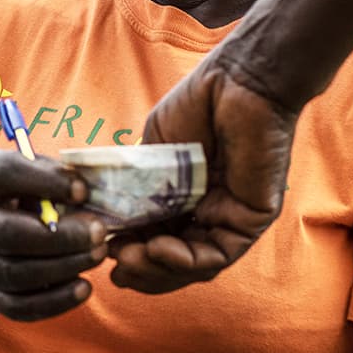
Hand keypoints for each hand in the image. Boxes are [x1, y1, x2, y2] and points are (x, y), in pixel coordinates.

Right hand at [0, 149, 108, 320]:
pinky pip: (18, 307)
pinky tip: (84, 288)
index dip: (45, 181)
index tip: (83, 191)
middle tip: (98, 232)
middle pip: (6, 234)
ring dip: (63, 267)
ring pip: (14, 274)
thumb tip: (94, 193)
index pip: (3, 174)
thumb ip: (58, 176)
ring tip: (97, 254)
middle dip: (59, 237)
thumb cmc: (21, 193)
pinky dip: (55, 301)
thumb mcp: (33, 172)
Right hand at [109, 59, 297, 292]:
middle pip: (174, 262)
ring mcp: (230, 219)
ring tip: (130, 259)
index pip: (156, 240)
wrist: (236, 82)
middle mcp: (208, 214)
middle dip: (142, 270)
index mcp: (184, 199)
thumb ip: (134, 187)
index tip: (101, 253)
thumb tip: (104, 222)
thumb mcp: (151, 154)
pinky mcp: (250, 220)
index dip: (130, 253)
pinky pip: (218, 254)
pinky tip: (158, 248)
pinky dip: (186, 260)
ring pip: (195, 265)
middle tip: (114, 266)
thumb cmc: (196, 105)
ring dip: (159, 270)